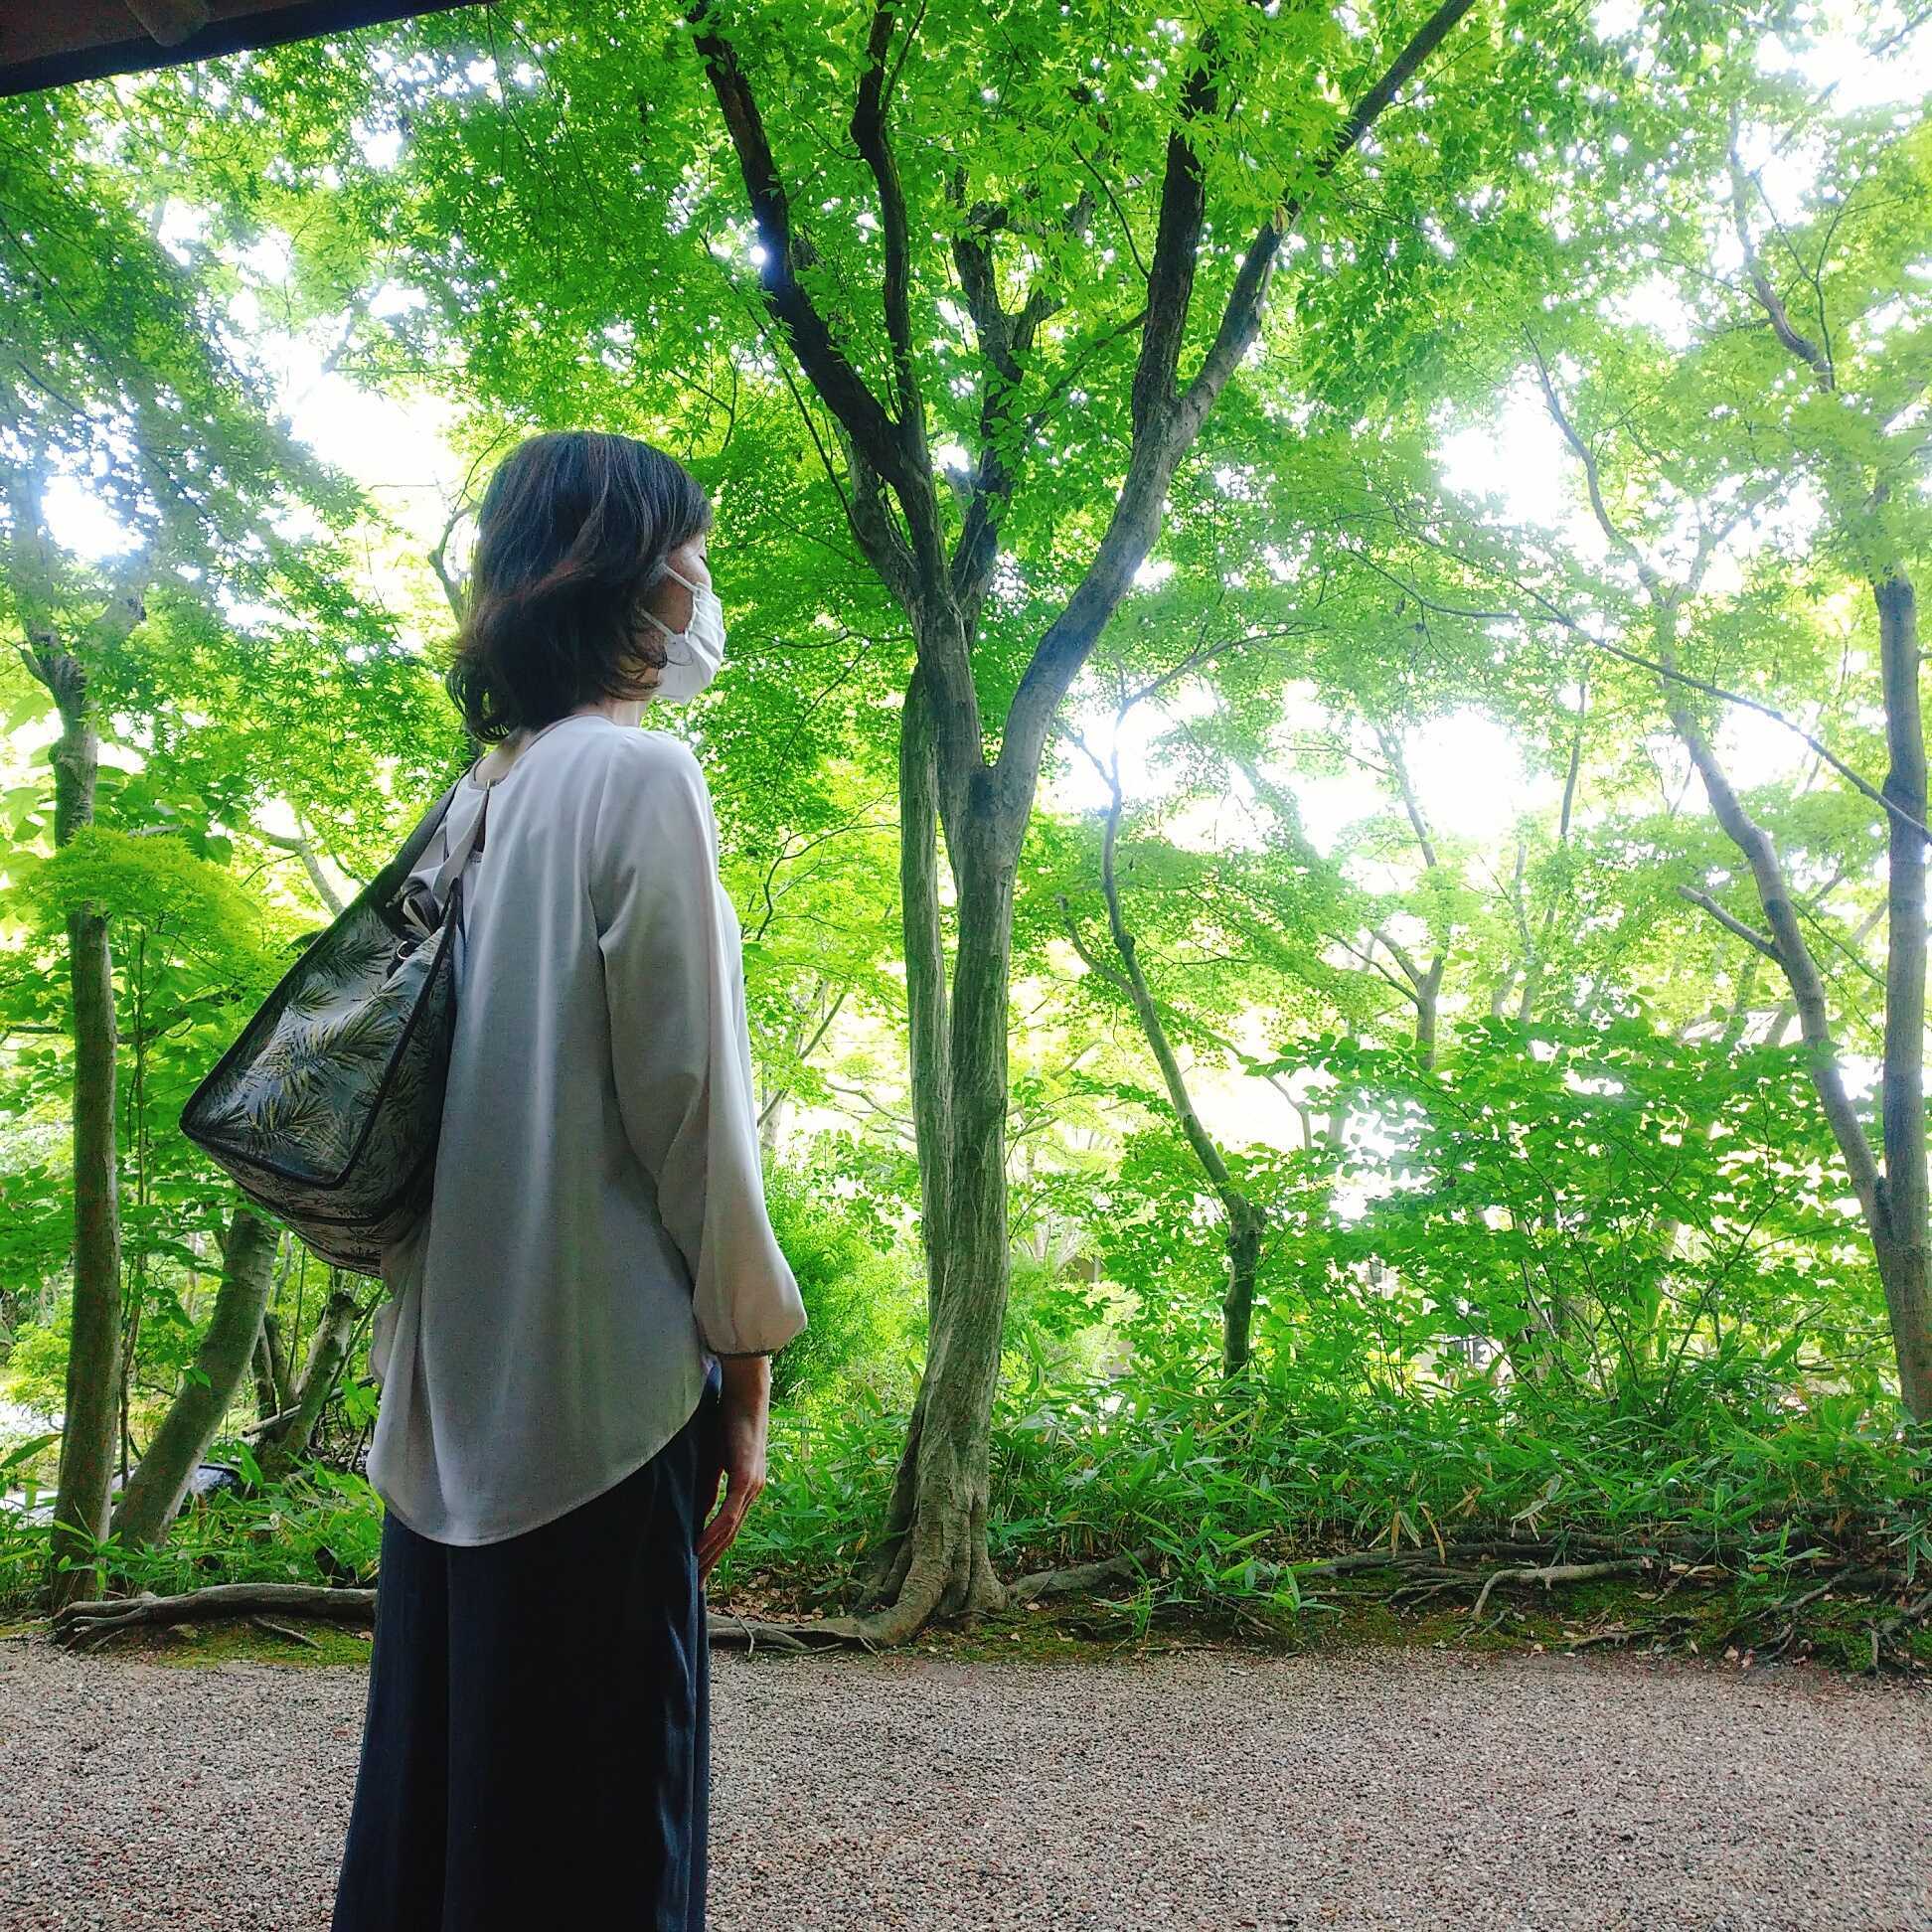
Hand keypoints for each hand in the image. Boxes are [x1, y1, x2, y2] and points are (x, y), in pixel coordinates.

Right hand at [696, 1354, 769, 1584]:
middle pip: (731, 1537)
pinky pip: (729, 1514)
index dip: (716, 1551)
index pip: (730, 1528)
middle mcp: (753, 1492)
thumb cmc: (728, 1423)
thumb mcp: (715, 1461)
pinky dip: (714, 1533)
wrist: (746, 1397)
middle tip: (697, 1589)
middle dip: (713, 1563)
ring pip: (730, 1531)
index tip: (701, 1572)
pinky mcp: (745, 1479)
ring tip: (696, 1577)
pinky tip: (701, 1549)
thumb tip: (699, 1511)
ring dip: (712, 1555)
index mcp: (747, 1489)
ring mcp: (752, 1487)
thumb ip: (709, 1486)